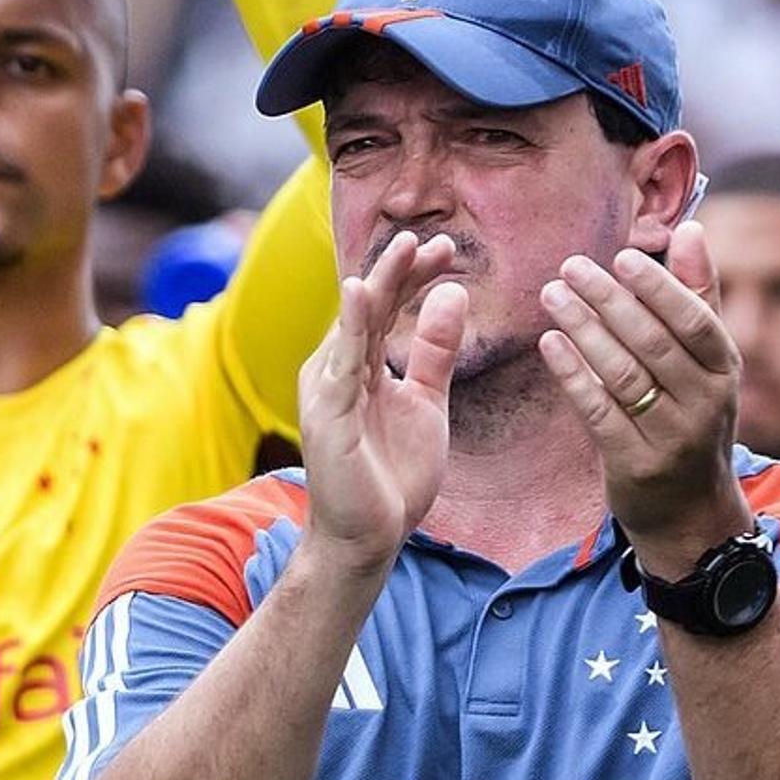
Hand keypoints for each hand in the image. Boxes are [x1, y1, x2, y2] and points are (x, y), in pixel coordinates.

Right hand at [297, 230, 464, 572]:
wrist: (370, 538)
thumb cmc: (390, 476)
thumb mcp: (427, 402)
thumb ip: (434, 351)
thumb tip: (451, 293)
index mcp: (356, 366)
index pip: (384, 308)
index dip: (413, 277)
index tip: (448, 252)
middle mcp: (334, 370)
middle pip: (369, 307)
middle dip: (401, 271)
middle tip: (435, 241)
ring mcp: (328, 391)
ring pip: (355, 325)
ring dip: (381, 284)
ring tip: (406, 248)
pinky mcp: (329, 415)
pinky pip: (341, 362)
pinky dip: (349, 326)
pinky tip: (359, 293)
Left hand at [542, 224, 750, 570]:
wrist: (689, 510)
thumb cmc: (692, 416)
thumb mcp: (708, 362)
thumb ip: (698, 296)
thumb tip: (692, 229)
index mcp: (723, 371)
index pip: (694, 321)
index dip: (658, 288)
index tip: (621, 256)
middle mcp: (705, 403)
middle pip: (652, 343)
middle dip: (608, 301)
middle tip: (568, 268)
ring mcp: (671, 436)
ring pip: (622, 374)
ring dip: (583, 330)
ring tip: (551, 296)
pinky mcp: (634, 463)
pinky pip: (597, 410)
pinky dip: (572, 374)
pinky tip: (549, 343)